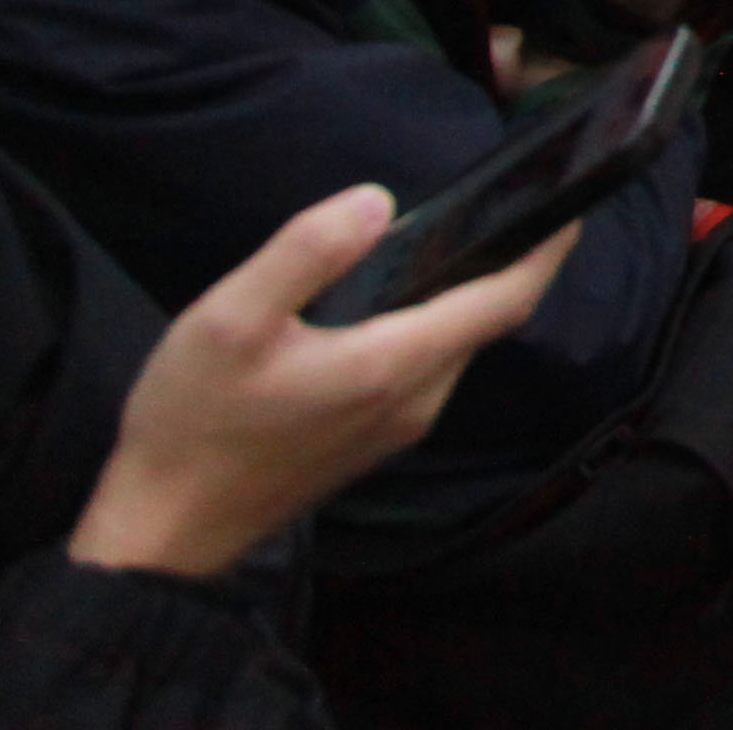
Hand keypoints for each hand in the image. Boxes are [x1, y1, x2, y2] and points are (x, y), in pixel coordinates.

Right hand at [65, 184, 582, 583]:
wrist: (162, 530)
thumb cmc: (192, 423)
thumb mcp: (231, 320)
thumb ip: (307, 252)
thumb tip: (376, 201)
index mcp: (393, 365)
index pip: (502, 301)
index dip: (544, 252)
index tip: (570, 206)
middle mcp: (414, 401)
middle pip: (483, 322)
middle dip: (504, 264)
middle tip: (504, 204)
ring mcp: (394, 429)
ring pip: (452, 348)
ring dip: (462, 297)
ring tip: (451, 240)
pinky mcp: (368, 444)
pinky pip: (422, 372)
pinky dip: (428, 328)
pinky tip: (391, 302)